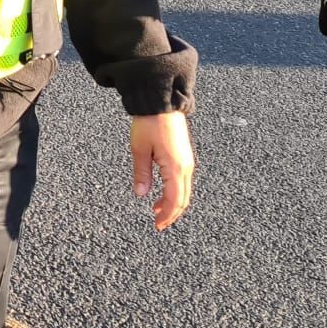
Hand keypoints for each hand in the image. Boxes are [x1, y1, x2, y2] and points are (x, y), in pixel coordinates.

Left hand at [131, 111, 195, 230]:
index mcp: (175, 167)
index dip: (166, 215)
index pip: (174, 200)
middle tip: (158, 224)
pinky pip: (182, 181)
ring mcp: (187, 161)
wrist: (161, 102)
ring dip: (172, 203)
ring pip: (183, 191)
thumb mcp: (139, 149)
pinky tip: (161, 193)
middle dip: (171, 214)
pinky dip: (174, 192)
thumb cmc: (149, 123)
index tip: (157, 225)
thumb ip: (141, 173)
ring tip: (157, 211)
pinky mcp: (184, 156)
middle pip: (182, 199)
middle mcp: (186, 167)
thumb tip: (141, 195)